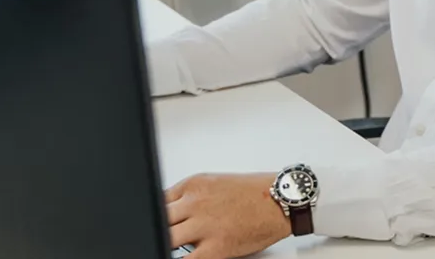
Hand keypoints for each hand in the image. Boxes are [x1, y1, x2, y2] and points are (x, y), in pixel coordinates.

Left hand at [165, 172, 291, 258]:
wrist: (281, 200)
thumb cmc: (252, 192)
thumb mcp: (214, 183)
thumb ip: (189, 196)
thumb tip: (170, 213)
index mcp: (194, 184)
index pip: (157, 199)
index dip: (153, 213)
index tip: (153, 221)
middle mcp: (195, 202)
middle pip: (157, 219)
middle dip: (156, 229)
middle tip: (159, 236)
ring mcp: (204, 225)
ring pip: (165, 239)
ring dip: (166, 243)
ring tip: (171, 246)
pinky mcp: (216, 247)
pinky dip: (178, 258)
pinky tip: (182, 256)